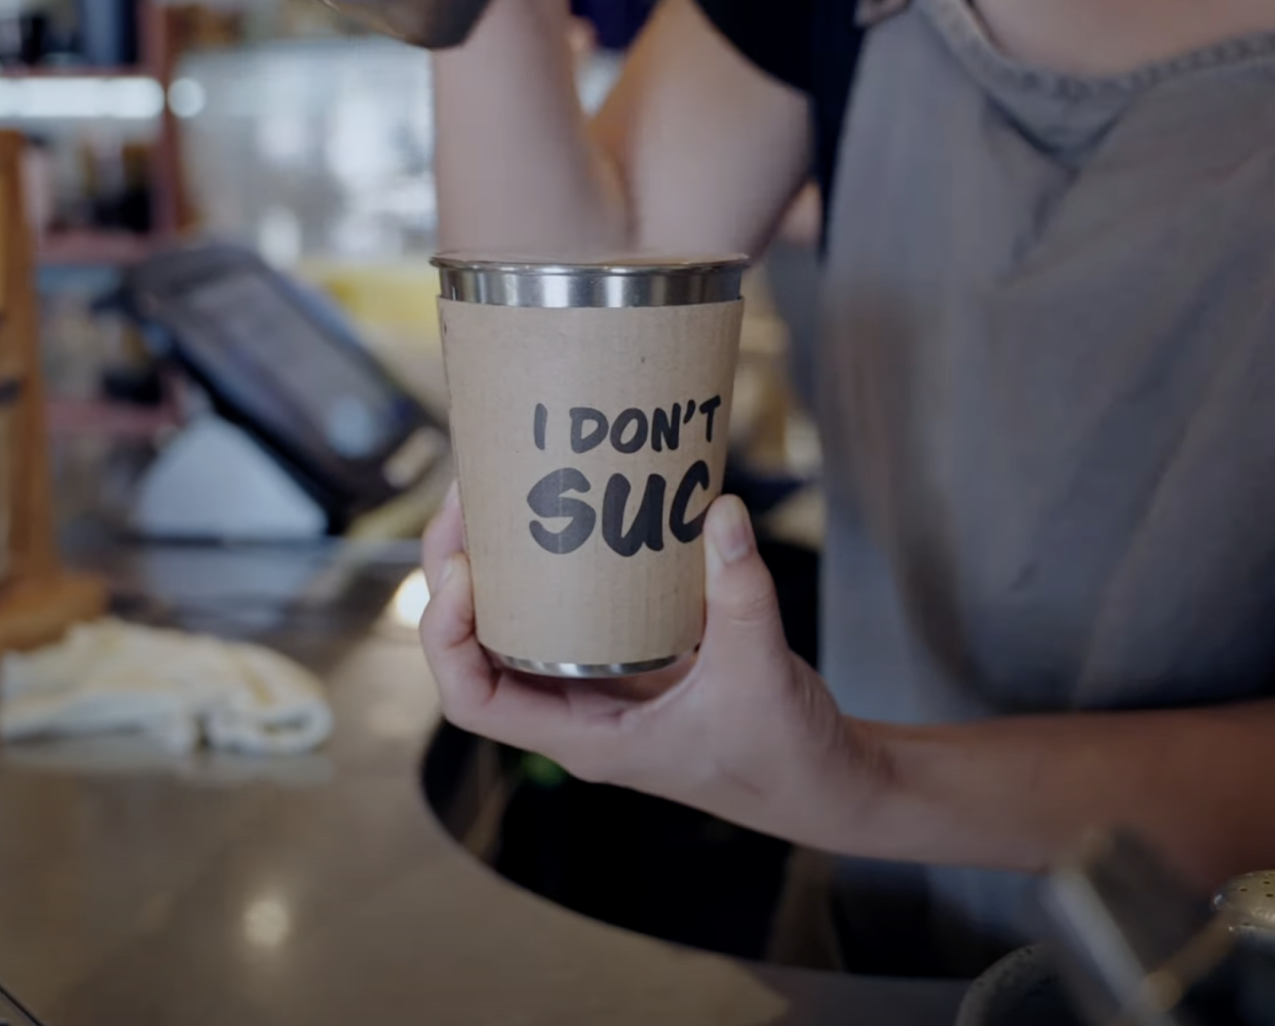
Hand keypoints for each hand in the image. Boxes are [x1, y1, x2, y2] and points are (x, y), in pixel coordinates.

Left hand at [419, 486, 885, 850]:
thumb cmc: (785, 759)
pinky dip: (561, 570)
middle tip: (469, 496)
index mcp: (585, 738)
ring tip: (502, 494)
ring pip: (521, 628)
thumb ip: (742, 596)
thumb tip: (721, 512)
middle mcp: (579, 714)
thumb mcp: (761, 675)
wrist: (826, 782)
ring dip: (502, 567)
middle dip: (460, 573)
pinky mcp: (634, 661)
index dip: (447, 635)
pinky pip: (575, 613)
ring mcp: (603, 687)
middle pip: (481, 648)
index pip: (474, 701)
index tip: (463, 569)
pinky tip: (575, 517)